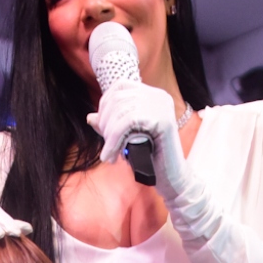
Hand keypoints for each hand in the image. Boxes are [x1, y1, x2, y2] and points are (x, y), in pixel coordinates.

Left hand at [87, 80, 189, 199]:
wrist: (171, 177)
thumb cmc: (150, 157)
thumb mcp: (126, 136)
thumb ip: (110, 124)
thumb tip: (90, 117)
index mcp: (152, 95)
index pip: (121, 85)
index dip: (105, 103)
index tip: (102, 126)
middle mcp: (159, 96)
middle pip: (118, 98)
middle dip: (105, 123)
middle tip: (107, 145)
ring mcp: (162, 106)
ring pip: (121, 111)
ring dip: (108, 135)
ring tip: (109, 153)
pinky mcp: (163, 120)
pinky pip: (128, 123)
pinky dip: (114, 140)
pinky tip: (111, 156)